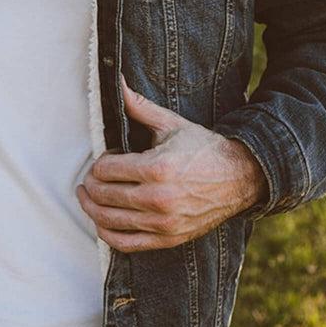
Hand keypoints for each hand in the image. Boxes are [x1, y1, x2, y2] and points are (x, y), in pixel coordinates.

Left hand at [76, 73, 266, 251]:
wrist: (238, 177)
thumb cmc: (201, 147)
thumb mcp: (170, 123)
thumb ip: (138, 106)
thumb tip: (116, 82)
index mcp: (157, 168)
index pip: (106, 170)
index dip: (99, 162)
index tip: (107, 155)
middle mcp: (158, 199)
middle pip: (104, 196)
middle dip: (90, 184)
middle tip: (91, 176)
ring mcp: (163, 223)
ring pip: (109, 222)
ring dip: (91, 208)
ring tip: (87, 196)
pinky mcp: (168, 239)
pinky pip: (126, 244)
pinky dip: (107, 234)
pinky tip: (101, 221)